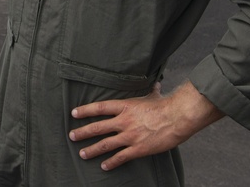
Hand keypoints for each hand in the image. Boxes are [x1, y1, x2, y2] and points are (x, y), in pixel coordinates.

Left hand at [68, 82, 222, 171]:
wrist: (177, 117)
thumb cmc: (166, 105)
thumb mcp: (154, 95)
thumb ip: (151, 91)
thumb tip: (156, 84)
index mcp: (125, 106)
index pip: (100, 108)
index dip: (85, 110)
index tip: (74, 113)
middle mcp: (124, 121)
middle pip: (98, 127)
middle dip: (83, 132)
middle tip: (72, 136)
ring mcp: (130, 136)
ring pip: (106, 144)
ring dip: (92, 149)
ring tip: (82, 154)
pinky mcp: (138, 149)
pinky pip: (121, 157)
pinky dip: (111, 162)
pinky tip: (104, 166)